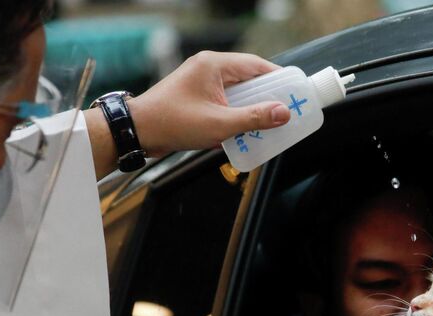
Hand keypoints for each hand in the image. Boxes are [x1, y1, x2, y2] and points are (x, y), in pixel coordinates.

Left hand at [128, 51, 291, 157]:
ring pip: (236, 92)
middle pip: (248, 79)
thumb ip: (253, 118)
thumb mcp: (219, 124)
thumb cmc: (171, 122)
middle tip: (284, 112)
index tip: (294, 92)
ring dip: (250, 108)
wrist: (138, 132)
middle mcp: (208, 69)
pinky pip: (224, 102)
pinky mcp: (196, 97)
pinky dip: (235, 114)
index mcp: (214, 65)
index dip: (278, 79)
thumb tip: (282, 113)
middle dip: (266, 97)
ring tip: (266, 124)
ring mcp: (201, 83)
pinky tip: (243, 130)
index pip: (256, 65)